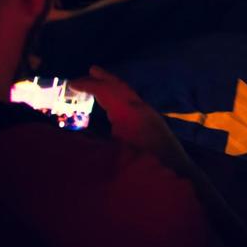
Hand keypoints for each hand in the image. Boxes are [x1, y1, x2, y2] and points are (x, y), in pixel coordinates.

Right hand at [70, 65, 184, 163]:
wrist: (177, 176)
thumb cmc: (142, 165)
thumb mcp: (110, 155)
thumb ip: (90, 142)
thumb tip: (69, 135)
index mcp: (129, 112)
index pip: (106, 91)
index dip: (88, 85)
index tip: (70, 84)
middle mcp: (141, 109)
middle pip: (120, 87)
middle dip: (104, 78)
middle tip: (90, 70)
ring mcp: (150, 116)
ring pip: (128, 95)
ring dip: (113, 87)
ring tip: (101, 81)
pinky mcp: (154, 125)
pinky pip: (133, 103)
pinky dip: (120, 98)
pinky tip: (115, 105)